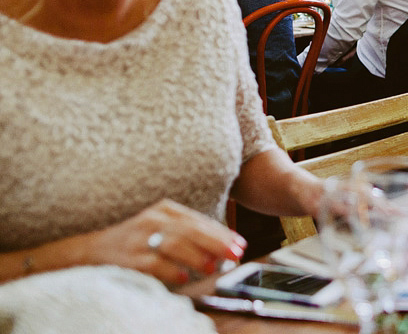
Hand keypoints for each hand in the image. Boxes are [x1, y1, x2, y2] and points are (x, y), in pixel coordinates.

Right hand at [86, 199, 245, 284]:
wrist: (88, 250)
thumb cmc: (134, 242)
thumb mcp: (161, 228)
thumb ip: (189, 235)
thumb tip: (223, 250)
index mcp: (164, 210)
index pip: (198, 220)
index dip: (221, 232)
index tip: (239, 243)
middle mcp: (152, 220)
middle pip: (190, 230)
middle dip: (216, 242)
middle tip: (235, 253)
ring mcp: (138, 239)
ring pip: (173, 244)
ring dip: (196, 256)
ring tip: (213, 267)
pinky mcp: (127, 258)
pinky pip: (151, 264)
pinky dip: (169, 270)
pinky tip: (182, 277)